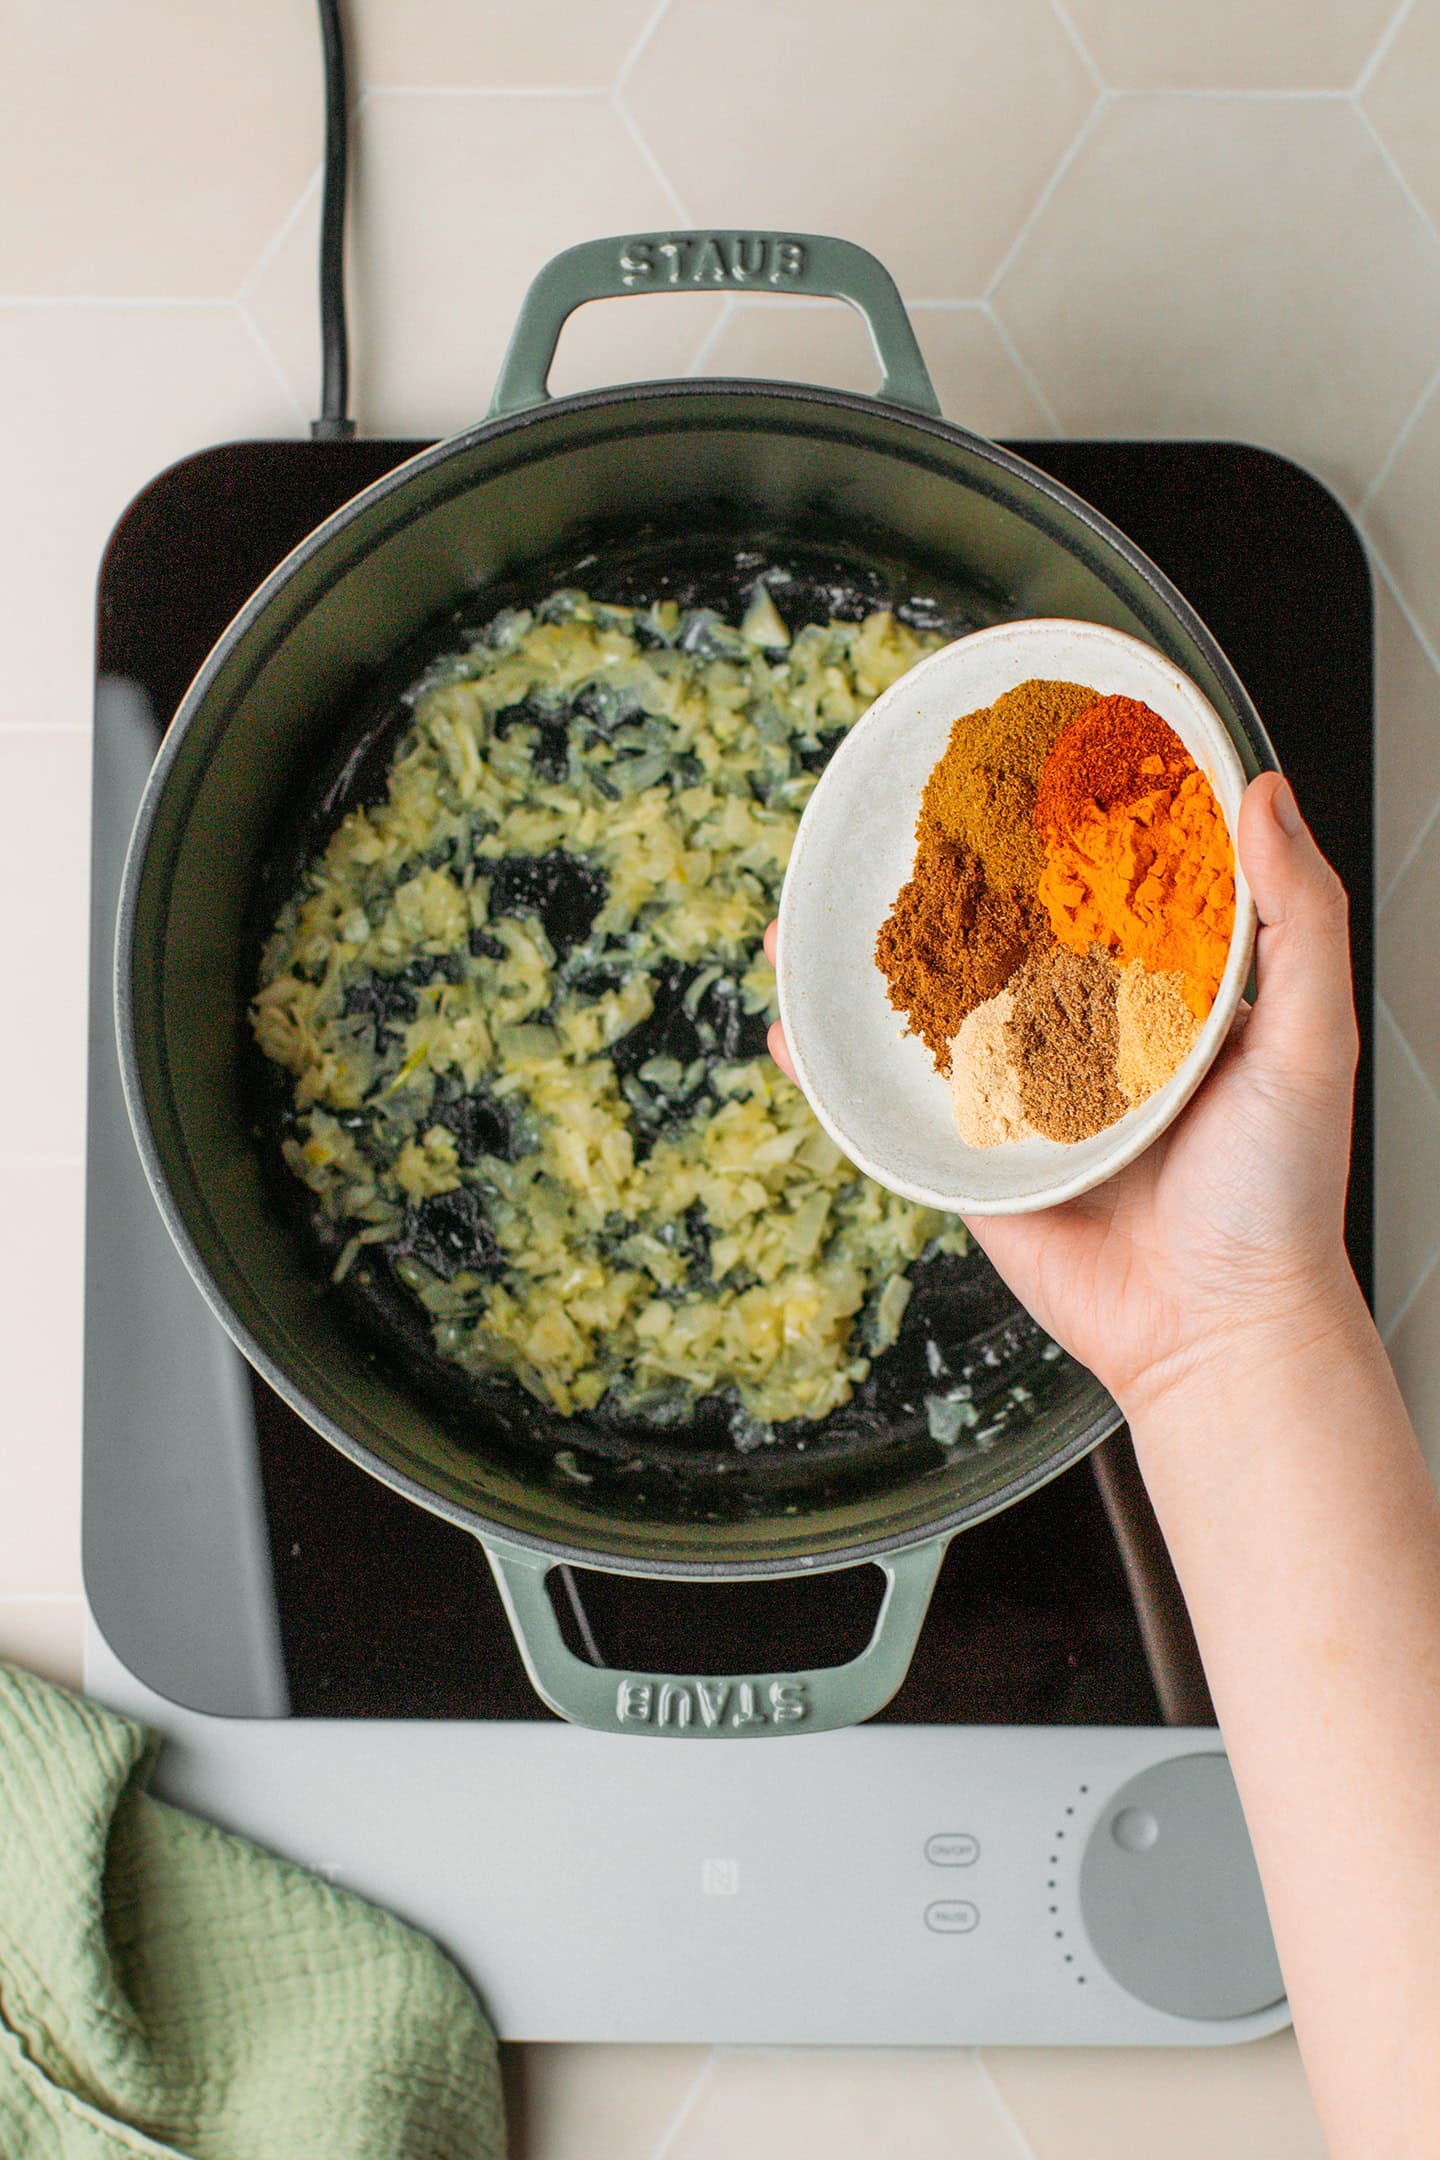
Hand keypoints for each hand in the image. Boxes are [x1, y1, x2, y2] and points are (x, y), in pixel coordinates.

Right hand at [766, 773, 1363, 1419]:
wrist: (1217, 1326)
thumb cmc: (1281, 1192)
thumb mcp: (1315, 1037)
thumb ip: (1304, 916)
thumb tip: (1265, 791)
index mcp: (1166, 993)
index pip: (1103, 889)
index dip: (1059, 827)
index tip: (1018, 758)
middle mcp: (1084, 1032)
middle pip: (997, 938)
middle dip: (941, 883)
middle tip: (892, 822)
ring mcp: (1020, 1093)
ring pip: (931, 1011)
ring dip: (866, 963)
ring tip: (807, 908)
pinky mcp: (972, 1156)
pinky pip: (889, 1105)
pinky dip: (830, 1067)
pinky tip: (788, 1025)